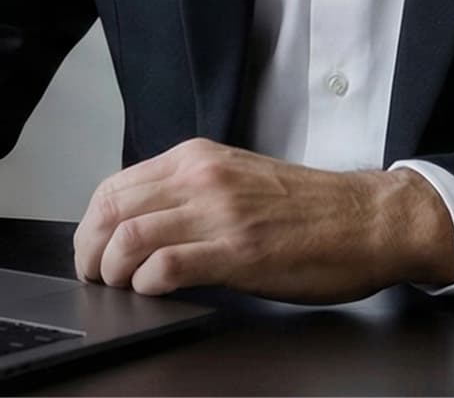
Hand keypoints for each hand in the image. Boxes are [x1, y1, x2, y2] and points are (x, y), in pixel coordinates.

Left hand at [72, 138, 453, 301]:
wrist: (364, 219)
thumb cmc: (307, 208)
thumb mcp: (236, 180)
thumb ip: (189, 193)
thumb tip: (140, 225)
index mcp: (197, 158)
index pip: (114, 186)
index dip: (90, 227)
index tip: (91, 253)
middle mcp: (201, 177)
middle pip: (110, 210)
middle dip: (89, 252)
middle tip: (96, 278)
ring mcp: (219, 212)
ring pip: (128, 237)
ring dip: (112, 272)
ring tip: (122, 289)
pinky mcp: (237, 251)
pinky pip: (165, 266)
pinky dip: (146, 286)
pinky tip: (156, 294)